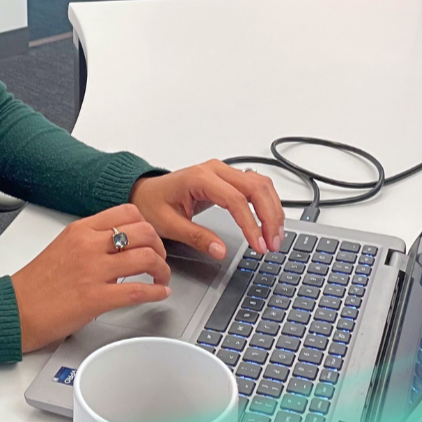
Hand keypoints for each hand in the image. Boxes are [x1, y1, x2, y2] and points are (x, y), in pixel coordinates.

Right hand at [10, 204, 171, 352]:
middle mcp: (89, 245)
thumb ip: (90, 241)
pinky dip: (155, 292)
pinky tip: (159, 293)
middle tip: (160, 258)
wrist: (16, 310)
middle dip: (159, 246)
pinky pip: (137, 291)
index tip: (150, 238)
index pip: (126, 212)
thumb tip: (116, 245)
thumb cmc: (36, 284)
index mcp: (80, 230)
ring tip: (161, 277)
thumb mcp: (62, 247)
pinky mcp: (96, 298)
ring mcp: (93, 270)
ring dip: (162, 269)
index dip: (146, 225)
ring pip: (145, 257)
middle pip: (142, 232)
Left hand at [130, 160, 284, 259]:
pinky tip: (271, 221)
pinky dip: (267, 203)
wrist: (145, 192)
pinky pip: (255, 185)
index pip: (236, 199)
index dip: (251, 224)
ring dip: (273, 209)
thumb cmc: (153, 204)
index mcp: (199, 178)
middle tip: (273, 244)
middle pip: (255, 187)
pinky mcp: (227, 178)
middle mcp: (215, 170)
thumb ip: (197, 237)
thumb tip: (221, 251)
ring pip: (260, 183)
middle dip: (269, 216)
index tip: (259, 245)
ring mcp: (222, 171)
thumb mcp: (169, 225)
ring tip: (276, 237)